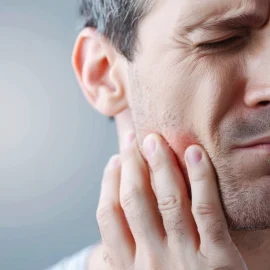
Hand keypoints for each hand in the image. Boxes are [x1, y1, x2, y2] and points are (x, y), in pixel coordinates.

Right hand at [94, 132, 246, 269]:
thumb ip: (130, 246)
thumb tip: (117, 205)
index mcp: (127, 266)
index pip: (108, 215)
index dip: (108, 182)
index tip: (115, 159)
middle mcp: (151, 261)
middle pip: (135, 200)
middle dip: (132, 163)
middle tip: (133, 139)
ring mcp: (184, 259)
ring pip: (168, 200)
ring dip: (161, 163)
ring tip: (156, 140)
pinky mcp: (219, 259)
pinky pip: (206, 210)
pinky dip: (201, 178)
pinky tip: (195, 154)